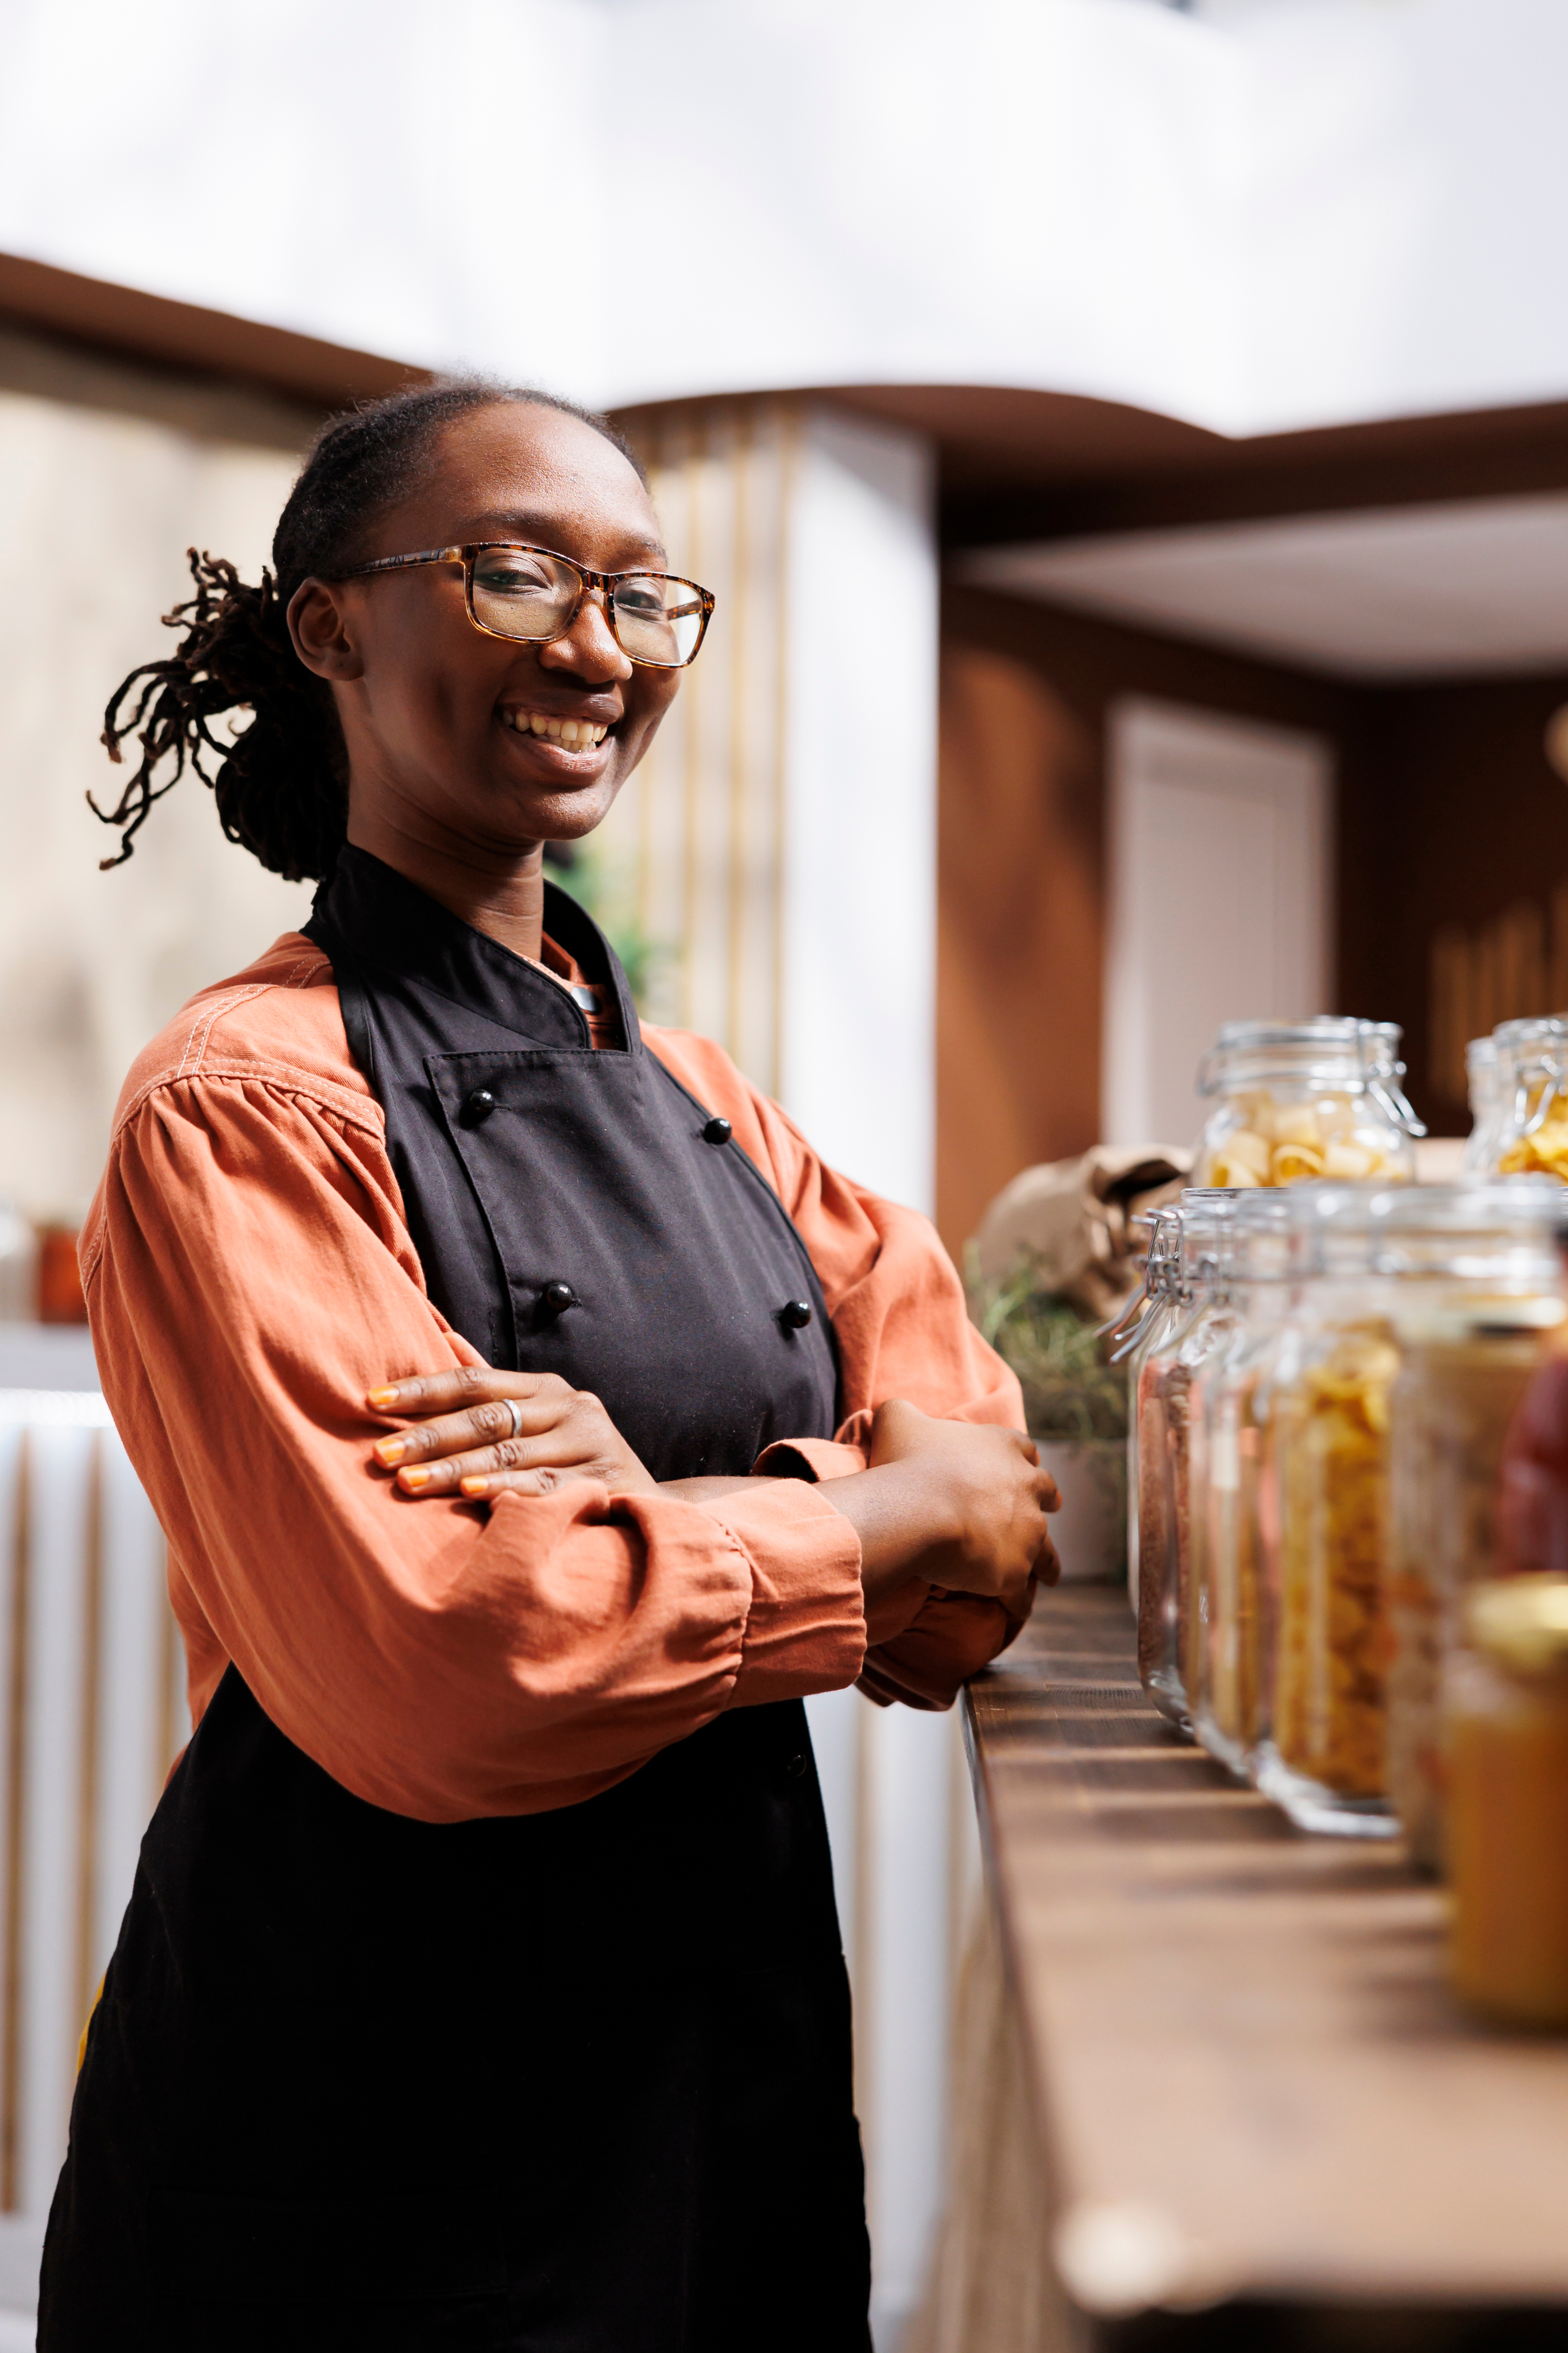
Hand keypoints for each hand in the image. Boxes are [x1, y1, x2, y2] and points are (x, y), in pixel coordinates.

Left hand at [366, 1367, 657, 1500]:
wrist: (650, 1507)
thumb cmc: (573, 1464)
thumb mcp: (536, 1420)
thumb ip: (490, 1386)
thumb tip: (440, 1333)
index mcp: (544, 1389)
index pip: (473, 1381)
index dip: (420, 1389)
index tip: (371, 1401)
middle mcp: (570, 1407)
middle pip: (486, 1418)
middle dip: (427, 1437)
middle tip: (378, 1456)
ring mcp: (591, 1443)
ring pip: (510, 1454)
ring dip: (454, 1468)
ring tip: (408, 1482)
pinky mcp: (607, 1481)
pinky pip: (545, 1487)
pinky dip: (507, 1490)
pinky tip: (473, 1494)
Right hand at [819, 1399, 1058, 1618]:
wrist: (919, 1510)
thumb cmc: (908, 1462)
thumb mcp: (898, 1419)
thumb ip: (902, 1412)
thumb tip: (897, 1411)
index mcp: (1003, 1448)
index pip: (1024, 1449)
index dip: (1023, 1459)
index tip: (1028, 1466)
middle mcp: (1025, 1488)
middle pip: (1047, 1495)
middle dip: (1049, 1503)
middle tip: (1053, 1508)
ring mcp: (1025, 1532)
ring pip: (1046, 1551)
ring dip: (1048, 1563)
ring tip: (1050, 1577)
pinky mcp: (1014, 1572)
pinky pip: (1019, 1594)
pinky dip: (1018, 1603)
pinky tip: (1016, 1611)